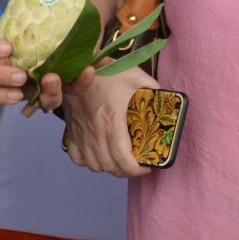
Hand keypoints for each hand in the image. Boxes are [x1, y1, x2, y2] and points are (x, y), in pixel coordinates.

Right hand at [52, 63, 155, 177]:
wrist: (75, 67)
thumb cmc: (105, 72)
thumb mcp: (135, 76)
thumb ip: (153, 88)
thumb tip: (167, 99)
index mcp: (112, 121)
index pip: (122, 158)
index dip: (136, 170)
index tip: (147, 167)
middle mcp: (95, 132)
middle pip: (109, 166)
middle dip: (126, 172)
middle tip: (137, 165)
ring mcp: (81, 134)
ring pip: (94, 165)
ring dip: (109, 168)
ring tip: (120, 162)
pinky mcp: (71, 132)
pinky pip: (77, 158)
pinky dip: (88, 162)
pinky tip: (98, 155)